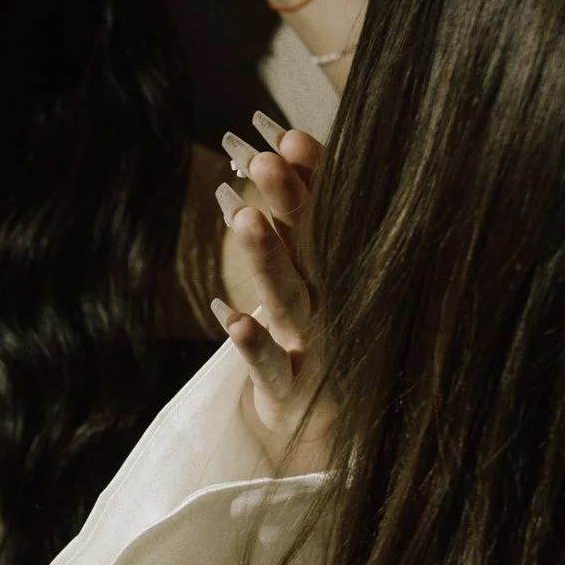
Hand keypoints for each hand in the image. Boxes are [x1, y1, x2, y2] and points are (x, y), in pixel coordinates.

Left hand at [213, 114, 330, 471]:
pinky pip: (270, 367)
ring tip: (243, 218)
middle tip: (265, 161)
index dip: (309, 178)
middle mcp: (328, 306)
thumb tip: (279, 143)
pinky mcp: (289, 392)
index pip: (322, 218)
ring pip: (289, 301)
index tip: (289, 135)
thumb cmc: (316, 338)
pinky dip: (254, 345)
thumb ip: (297, 218)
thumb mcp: (306, 277)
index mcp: (331, 274)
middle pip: (309, 251)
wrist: (323, 429)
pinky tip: (234, 319)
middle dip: (290, 203)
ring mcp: (312, 349)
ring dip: (267, 260)